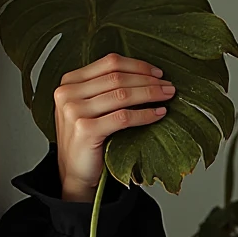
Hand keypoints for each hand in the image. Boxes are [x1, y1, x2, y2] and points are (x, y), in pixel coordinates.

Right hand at [52, 52, 174, 200]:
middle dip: (148, 80)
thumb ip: (107, 89)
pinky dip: (145, 114)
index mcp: (69, 81)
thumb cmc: (89, 140)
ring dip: (150, 94)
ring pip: (121, 94)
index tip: (159, 73)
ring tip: (168, 96)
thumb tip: (148, 76)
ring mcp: (74, 111)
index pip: (109, 63)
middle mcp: (68, 93)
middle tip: (169, 86)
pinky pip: (123, 117)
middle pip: (117, 77)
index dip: (138, 66)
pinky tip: (159, 114)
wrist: (76, 173)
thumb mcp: (92, 108)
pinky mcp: (85, 129)